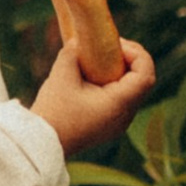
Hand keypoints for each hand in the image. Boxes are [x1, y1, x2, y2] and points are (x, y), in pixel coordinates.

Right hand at [31, 34, 156, 158]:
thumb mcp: (61, 75)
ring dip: (122, 72)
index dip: (137, 54)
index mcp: (119, 105)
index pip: (145, 75)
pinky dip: (115, 85)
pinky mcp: (109, 127)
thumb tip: (79, 40)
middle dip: (130, 60)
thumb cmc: (53, 112)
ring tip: (101, 60)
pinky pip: (122, 101)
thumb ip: (73, 52)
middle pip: (142, 82)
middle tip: (110, 47)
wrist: (40, 144)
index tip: (116, 45)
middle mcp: (125, 117)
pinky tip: (95, 77)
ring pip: (133, 92)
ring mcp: (119, 124)